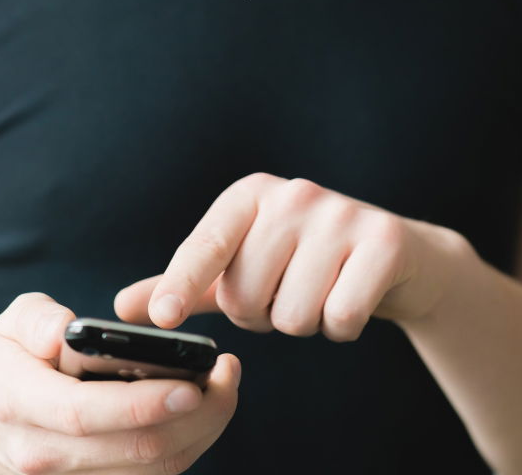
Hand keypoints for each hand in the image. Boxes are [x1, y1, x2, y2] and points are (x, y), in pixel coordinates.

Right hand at [0, 292, 240, 474]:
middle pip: (132, 450)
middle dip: (193, 415)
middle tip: (226, 372)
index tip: (189, 385)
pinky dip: (188, 445)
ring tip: (225, 385)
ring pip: (151, 471)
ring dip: (200, 432)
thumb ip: (34, 319)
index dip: (140, 404)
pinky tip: (207, 410)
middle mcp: (44, 453)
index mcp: (19, 403)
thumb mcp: (9, 324)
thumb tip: (62, 331)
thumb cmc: (12, 358)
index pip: (84, 414)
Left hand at [114, 173, 468, 340]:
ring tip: (319, 291)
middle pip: (248, 297)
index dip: (182, 283)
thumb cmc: (303, 261)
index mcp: (250, 194)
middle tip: (286, 290)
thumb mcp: (243, 265)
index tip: (163, 319)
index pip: (207, 244)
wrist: (395, 256)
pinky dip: (342, 328)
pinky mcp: (384, 240)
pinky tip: (351, 297)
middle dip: (262, 315)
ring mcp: (340, 213)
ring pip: (294, 315)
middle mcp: (293, 194)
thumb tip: (126, 306)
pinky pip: (341, 318)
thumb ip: (185, 284)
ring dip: (304, 323)